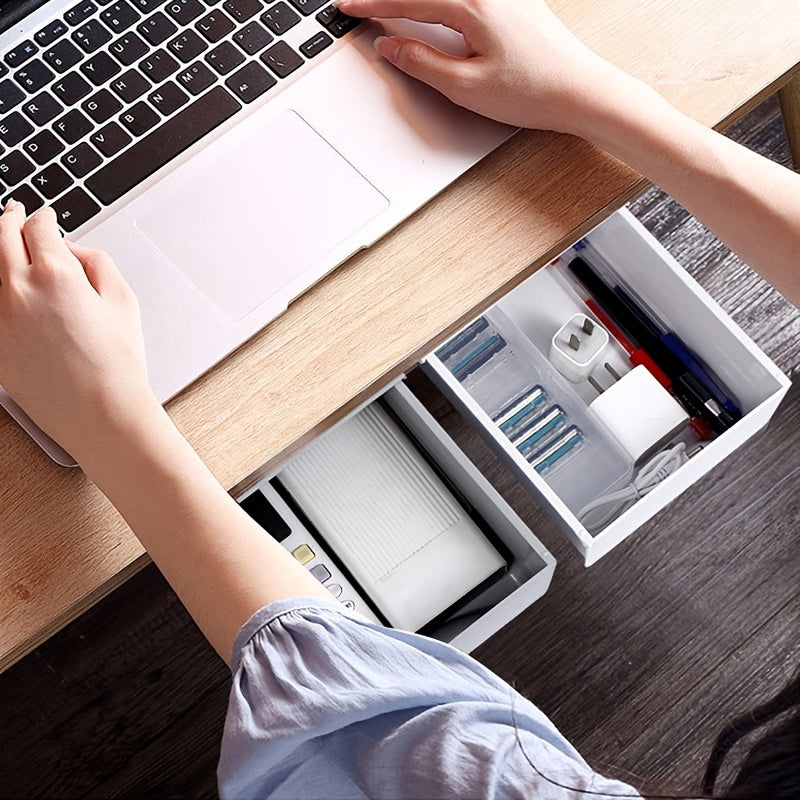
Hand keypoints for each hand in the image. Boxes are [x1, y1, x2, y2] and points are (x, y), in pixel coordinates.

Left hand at [0, 201, 157, 459]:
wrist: (100, 413)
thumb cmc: (117, 363)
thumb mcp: (123, 300)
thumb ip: (97, 263)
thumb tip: (73, 251)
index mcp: (55, 273)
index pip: (37, 227)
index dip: (41, 216)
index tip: (42, 216)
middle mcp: (18, 289)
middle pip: (0, 237)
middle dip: (8, 220)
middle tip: (12, 213)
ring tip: (3, 246)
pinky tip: (4, 288)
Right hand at [337, 0, 620, 134]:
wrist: (582, 92)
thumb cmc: (533, 91)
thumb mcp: (465, 86)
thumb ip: (421, 63)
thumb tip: (389, 46)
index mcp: (472, 5)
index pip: (407, 2)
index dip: (372, 6)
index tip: (346, 6)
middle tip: (361, 2)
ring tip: (391, 7)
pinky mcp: (515, 2)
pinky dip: (439, 0)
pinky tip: (431, 8)